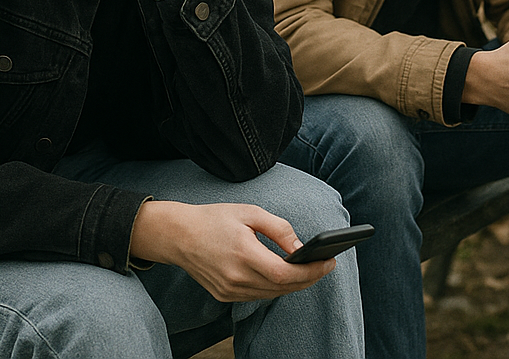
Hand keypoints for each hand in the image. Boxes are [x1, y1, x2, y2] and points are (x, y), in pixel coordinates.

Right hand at [130, 200, 335, 302]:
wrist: (178, 236)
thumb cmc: (215, 219)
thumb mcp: (250, 213)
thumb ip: (279, 229)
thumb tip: (301, 248)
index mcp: (243, 255)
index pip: (284, 274)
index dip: (311, 271)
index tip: (329, 262)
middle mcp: (236, 278)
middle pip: (281, 288)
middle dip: (308, 279)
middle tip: (327, 265)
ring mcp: (229, 291)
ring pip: (271, 295)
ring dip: (294, 285)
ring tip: (312, 270)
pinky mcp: (224, 295)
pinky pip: (257, 295)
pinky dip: (275, 288)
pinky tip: (286, 276)